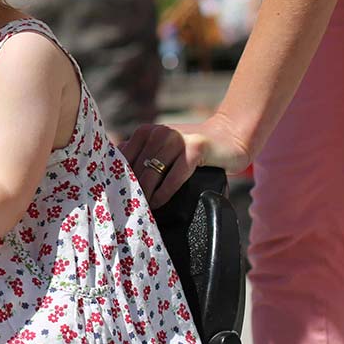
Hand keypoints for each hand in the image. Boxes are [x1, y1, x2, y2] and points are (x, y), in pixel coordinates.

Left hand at [120, 114, 251, 206]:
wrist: (228, 138)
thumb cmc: (191, 150)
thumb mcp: (163, 149)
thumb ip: (142, 158)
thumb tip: (116, 183)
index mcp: (145, 132)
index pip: (122, 158)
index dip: (117, 179)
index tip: (115, 199)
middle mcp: (158, 132)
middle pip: (135, 169)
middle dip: (132, 191)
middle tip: (129, 211)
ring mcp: (177, 139)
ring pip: (151, 174)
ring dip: (146, 195)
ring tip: (144, 211)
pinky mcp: (195, 148)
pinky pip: (173, 177)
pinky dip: (164, 193)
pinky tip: (159, 203)